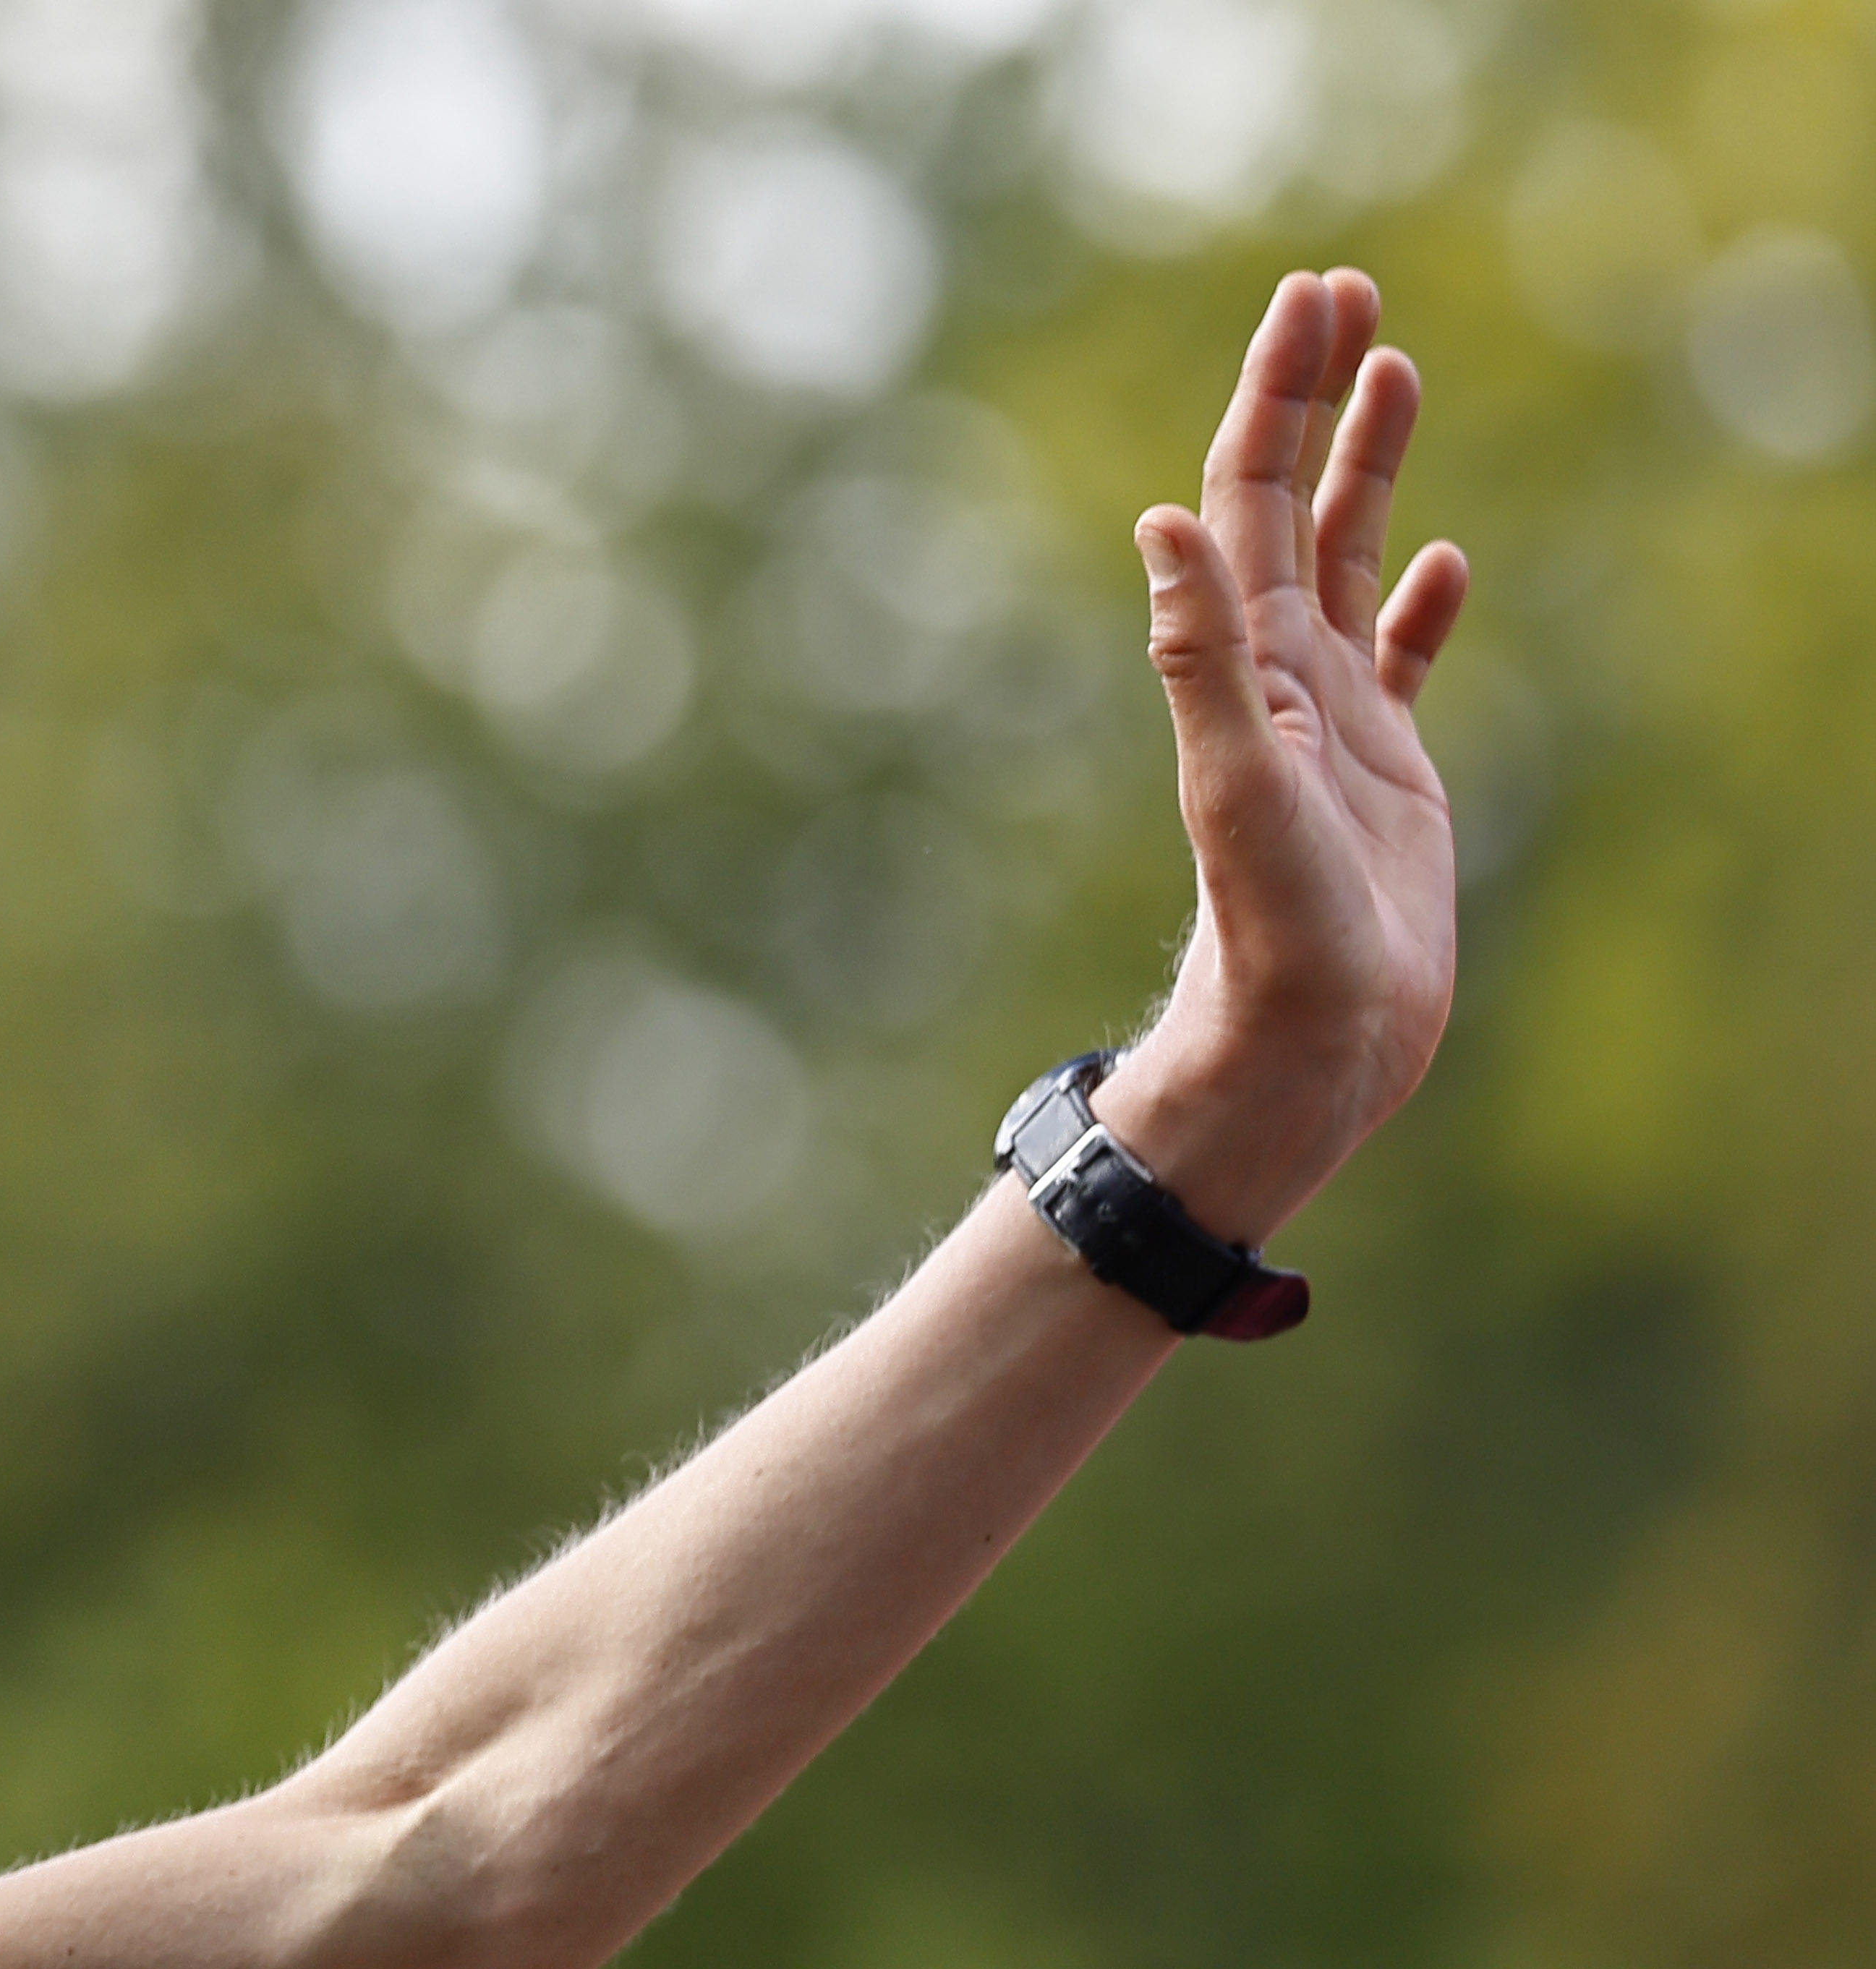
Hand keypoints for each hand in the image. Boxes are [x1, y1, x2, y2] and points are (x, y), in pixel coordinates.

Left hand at [1102, 266, 1471, 1235]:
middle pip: (1291, 502)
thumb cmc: (1269, 933)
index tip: (1309, 299)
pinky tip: (1436, 561)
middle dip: (1315, 397)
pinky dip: (1415, 603)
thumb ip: (1201, 655)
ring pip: (1344, 559)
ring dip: (1365, 467)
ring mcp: (1334, 720)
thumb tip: (1164, 524)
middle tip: (1345, 292)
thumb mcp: (1237, 780)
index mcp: (1241, 662)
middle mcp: (1278, 676)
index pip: (1249, 494)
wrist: (1299, 1045)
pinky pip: (1401, 661)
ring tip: (1394, 371)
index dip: (1276, 396)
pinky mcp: (1386, 773)